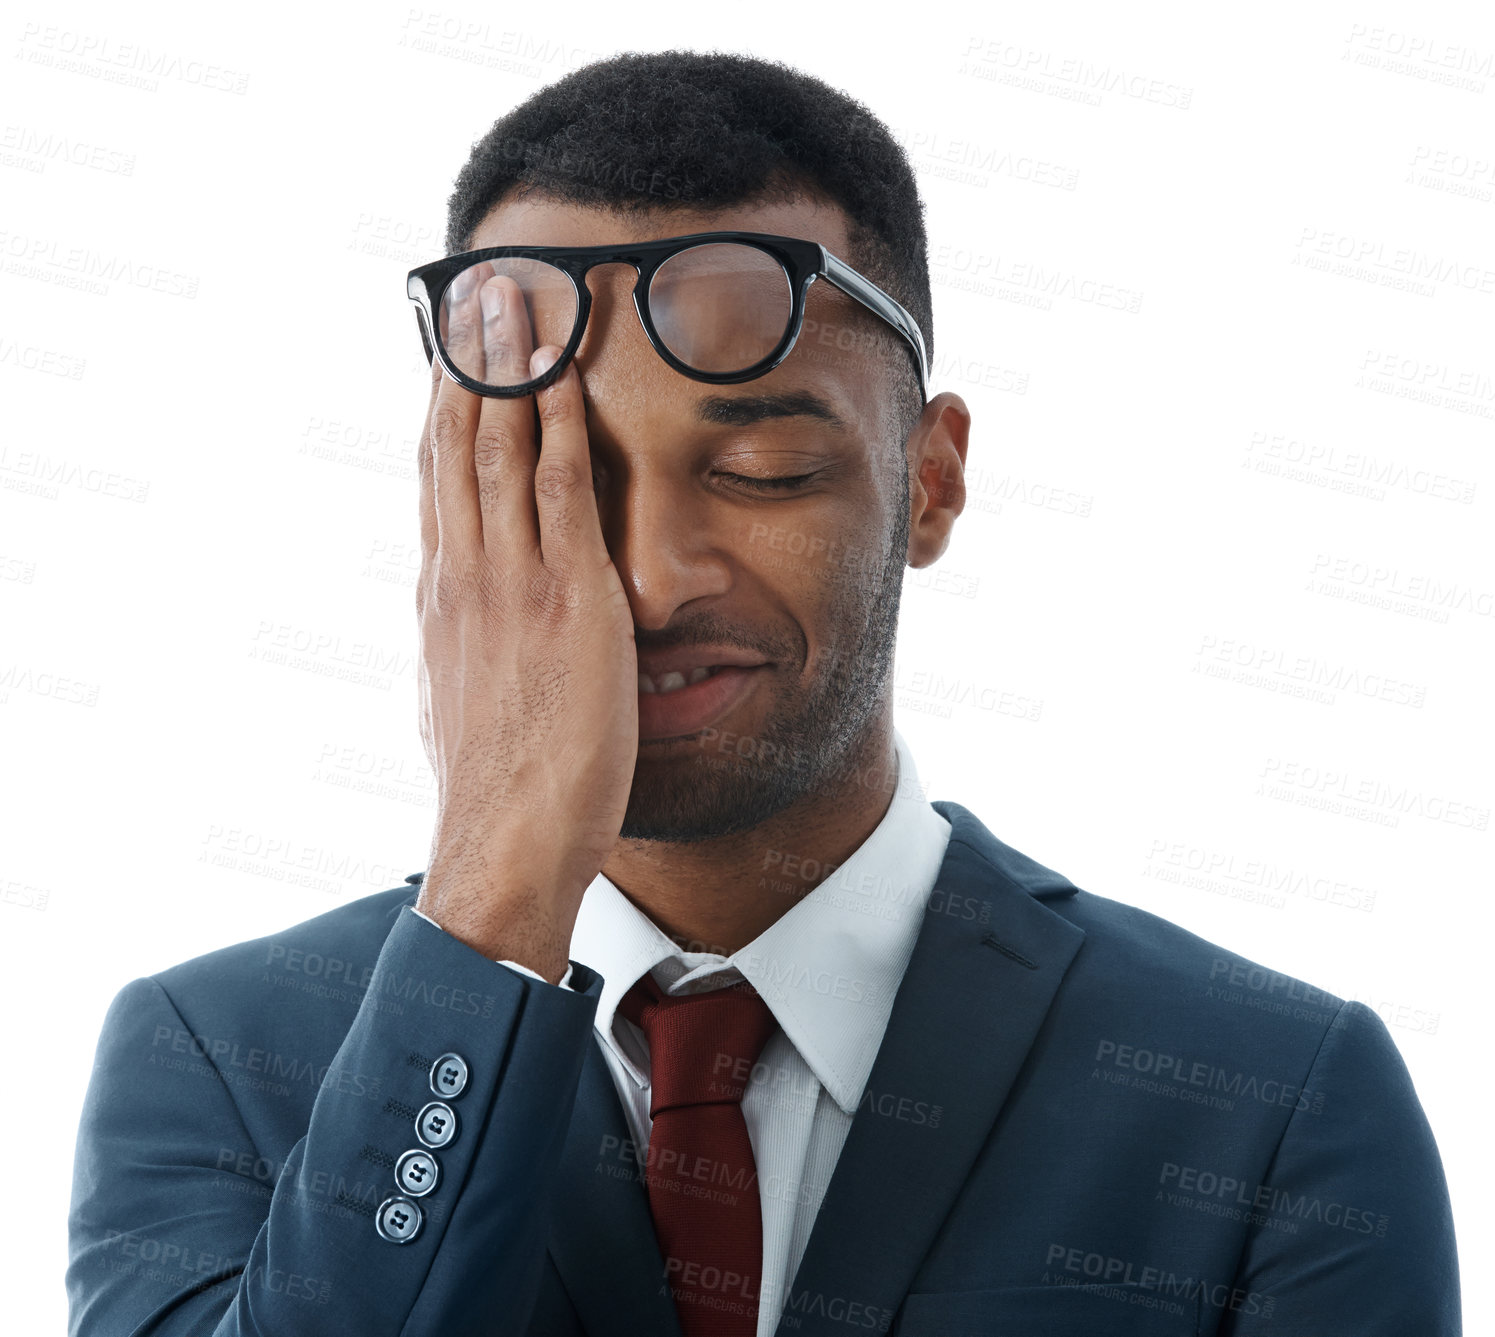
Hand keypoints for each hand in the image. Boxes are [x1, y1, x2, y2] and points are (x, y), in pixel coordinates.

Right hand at [413, 264, 637, 978]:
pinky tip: (565, 372)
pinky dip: (558, 421)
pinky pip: (559, 487)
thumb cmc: (494, 785)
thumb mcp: (462, 700)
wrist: (505, 837)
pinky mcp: (567, 595)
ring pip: (499, 448)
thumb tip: (467, 628)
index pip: (438, 480)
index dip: (445, 409)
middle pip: (457, 444)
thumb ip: (467, 646)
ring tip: (514, 300)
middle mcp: (465, 573)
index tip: (451, 356)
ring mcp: (511, 579)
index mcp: (443, 596)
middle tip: (477, 293)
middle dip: (468, 363)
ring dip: (510, 368)